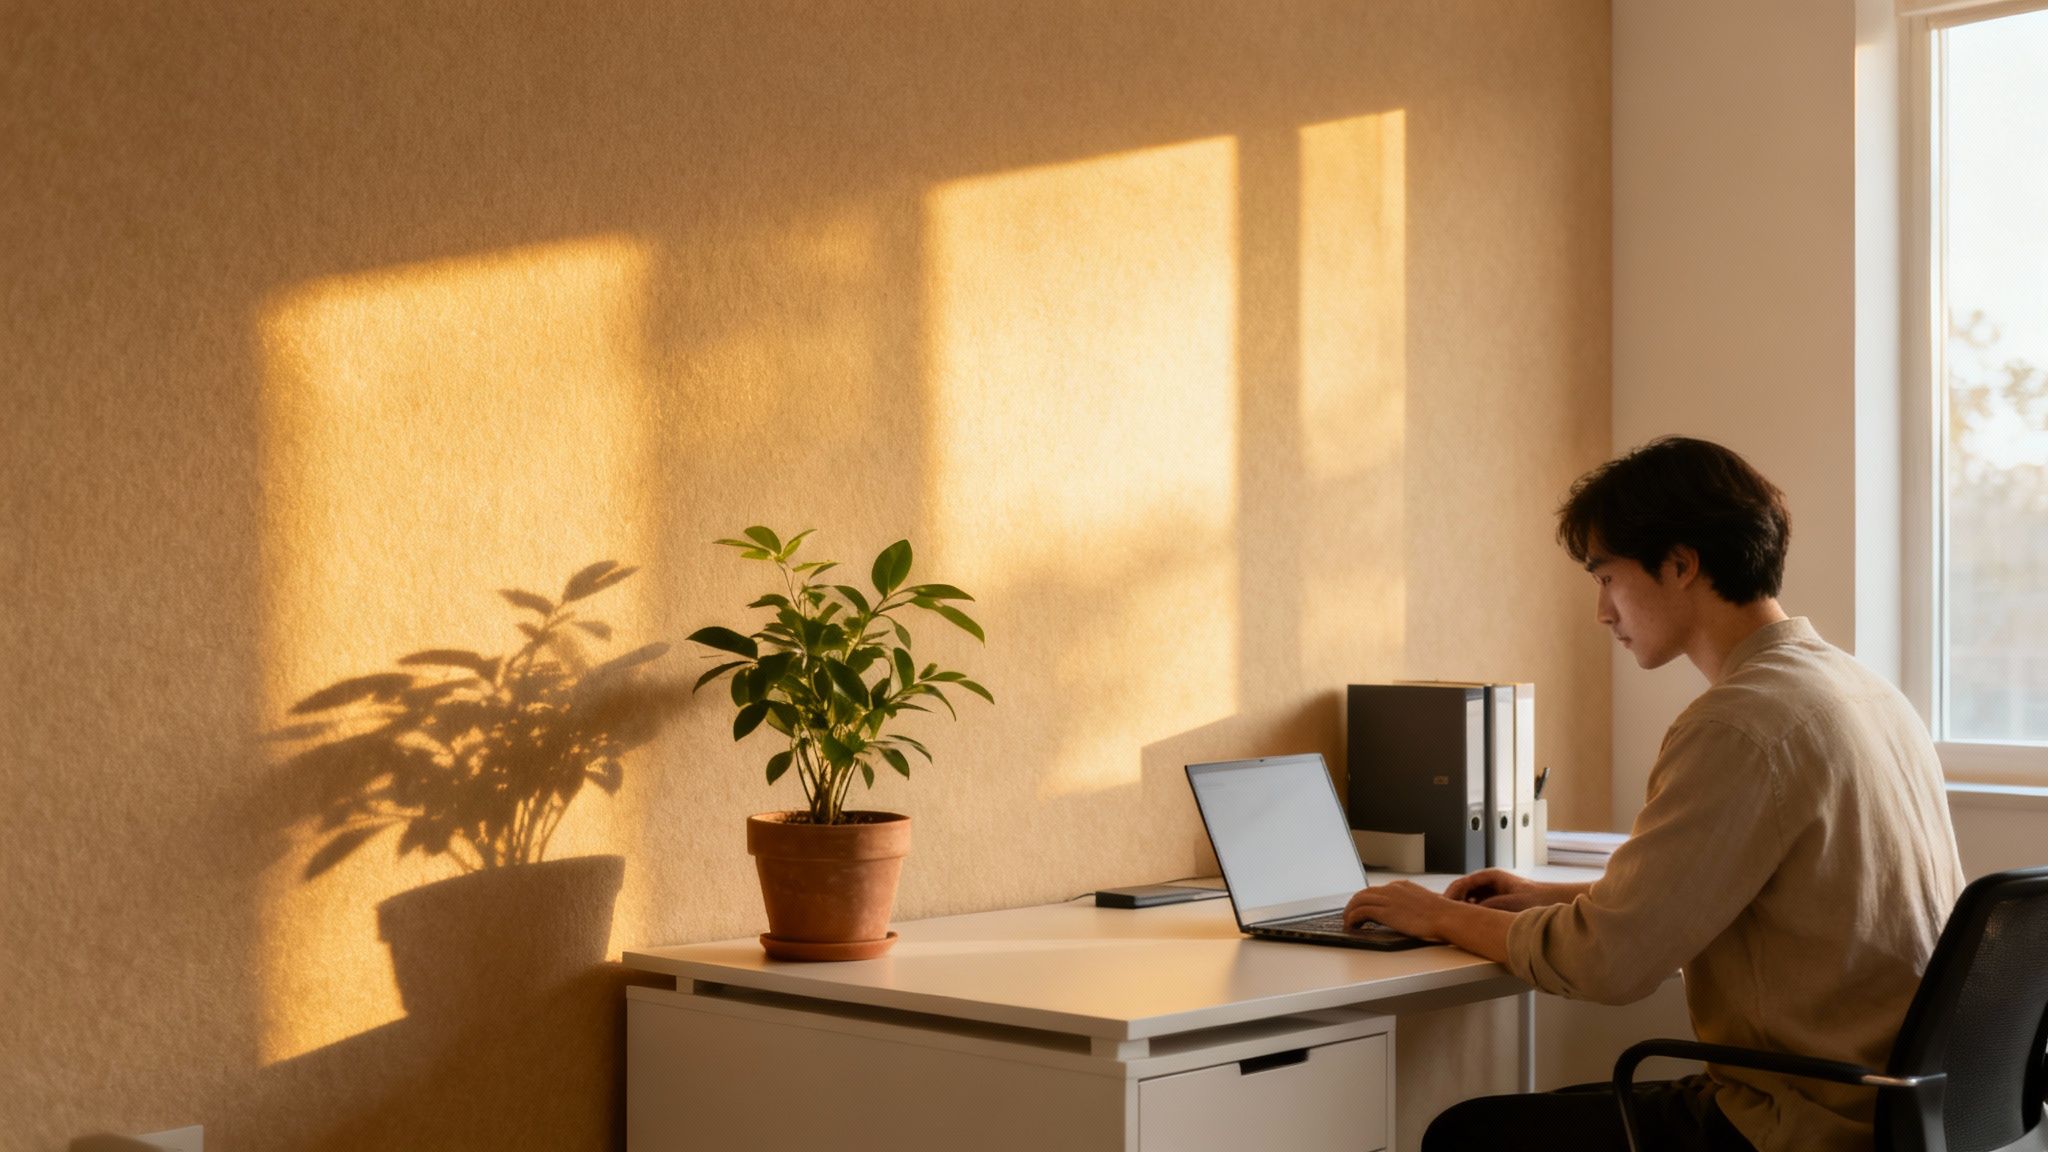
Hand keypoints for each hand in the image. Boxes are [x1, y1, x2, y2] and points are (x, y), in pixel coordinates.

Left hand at [1344, 881, 1454, 939]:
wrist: (1447, 917)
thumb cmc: (1442, 915)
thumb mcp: (1425, 904)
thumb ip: (1413, 905)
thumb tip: (1409, 915)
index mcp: (1402, 886)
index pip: (1377, 890)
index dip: (1367, 900)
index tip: (1363, 909)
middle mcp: (1393, 889)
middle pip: (1364, 892)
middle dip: (1354, 904)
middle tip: (1350, 916)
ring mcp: (1388, 899)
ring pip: (1358, 900)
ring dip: (1349, 911)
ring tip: (1348, 922)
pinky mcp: (1386, 912)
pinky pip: (1361, 911)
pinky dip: (1352, 917)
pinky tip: (1352, 925)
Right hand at [1444, 868, 1565, 911]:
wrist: (1555, 900)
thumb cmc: (1538, 897)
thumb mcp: (1511, 903)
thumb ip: (1491, 906)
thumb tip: (1472, 913)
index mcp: (1491, 877)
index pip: (1462, 884)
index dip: (1451, 895)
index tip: (1444, 906)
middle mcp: (1489, 883)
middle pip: (1462, 892)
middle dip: (1453, 904)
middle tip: (1445, 917)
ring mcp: (1492, 893)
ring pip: (1469, 901)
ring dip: (1462, 910)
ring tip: (1455, 923)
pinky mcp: (1496, 904)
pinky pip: (1478, 908)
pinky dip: (1472, 915)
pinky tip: (1470, 926)